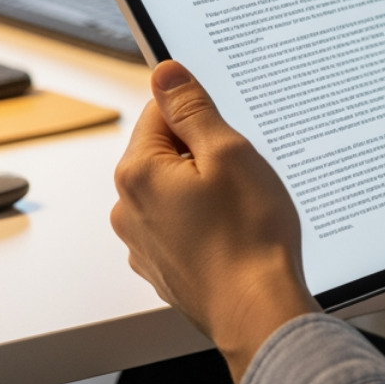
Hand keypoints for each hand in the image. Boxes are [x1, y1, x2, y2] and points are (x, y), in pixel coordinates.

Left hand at [112, 61, 318, 383]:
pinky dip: (206, 221)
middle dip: (207, 153)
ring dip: (208, 188)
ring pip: (177, 189)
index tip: (230, 135)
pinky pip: (182, 223)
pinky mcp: (162, 264)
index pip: (161, 111)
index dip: (204, 116)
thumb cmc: (249, 236)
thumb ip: (193, 109)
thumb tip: (165, 73)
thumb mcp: (230, 154)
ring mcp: (142, 240)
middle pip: (168, 151)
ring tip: (244, 208)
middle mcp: (128, 207)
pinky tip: (235, 232)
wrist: (257, 310)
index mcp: (139, 172)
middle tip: (244, 174)